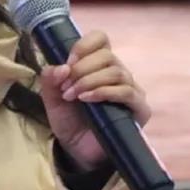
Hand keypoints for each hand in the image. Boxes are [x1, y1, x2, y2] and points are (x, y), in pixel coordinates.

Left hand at [39, 31, 150, 169]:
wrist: (78, 150)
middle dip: (81, 69)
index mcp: (98, 64)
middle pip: (107, 55)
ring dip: (89, 81)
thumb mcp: (52, 98)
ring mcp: (131, 90)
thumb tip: (61, 67)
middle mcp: (118, 73)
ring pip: (116, 72)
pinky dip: (103, 92)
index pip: (100, 39)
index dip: (84, 46)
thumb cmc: (69, 120)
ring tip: (72, 96)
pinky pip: (126, 92)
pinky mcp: (139, 108)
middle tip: (66, 86)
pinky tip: (87, 99)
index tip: (68, 62)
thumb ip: (50, 80)